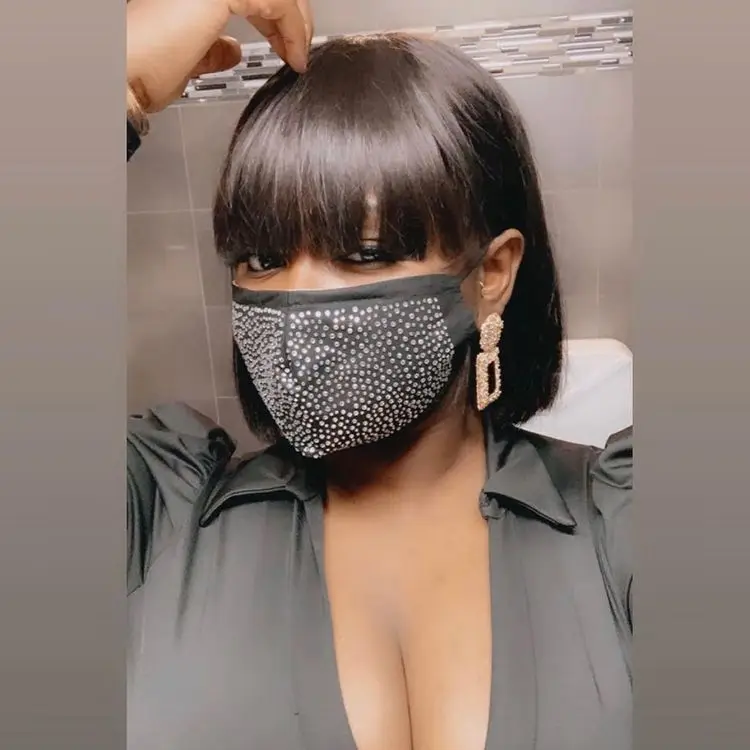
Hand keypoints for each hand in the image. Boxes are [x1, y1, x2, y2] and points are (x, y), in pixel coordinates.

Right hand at [127, 0, 312, 112]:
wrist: (120, 73)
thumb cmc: (137, 67)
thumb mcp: (187, 57)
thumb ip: (212, 47)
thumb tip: (232, 50)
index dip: (274, 15)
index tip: (286, 46)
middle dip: (290, 14)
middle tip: (298, 48)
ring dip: (295, 21)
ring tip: (297, 54)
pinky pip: (278, 2)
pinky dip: (293, 30)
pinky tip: (293, 55)